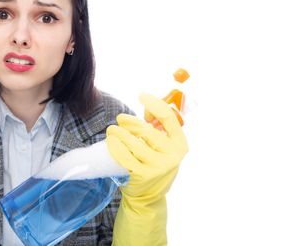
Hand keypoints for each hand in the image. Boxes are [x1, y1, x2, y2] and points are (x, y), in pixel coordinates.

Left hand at [106, 93, 187, 245]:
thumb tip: (148, 107)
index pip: (169, 118)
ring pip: (134, 143)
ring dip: (119, 133)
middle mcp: (173, 155)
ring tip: (111, 130)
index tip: (141, 95)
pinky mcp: (143, 175)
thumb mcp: (162, 145)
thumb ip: (157, 126)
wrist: (149, 194)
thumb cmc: (154, 162)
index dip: (154, 104)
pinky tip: (110, 141)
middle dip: (129, 122)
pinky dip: (115, 147)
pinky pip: (125, 157)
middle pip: (147, 130)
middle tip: (119, 119)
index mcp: (180, 143)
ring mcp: (158, 167)